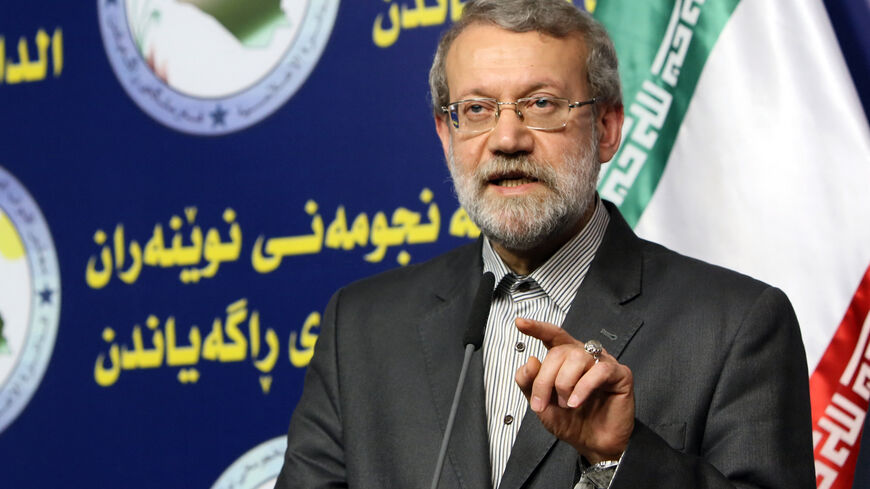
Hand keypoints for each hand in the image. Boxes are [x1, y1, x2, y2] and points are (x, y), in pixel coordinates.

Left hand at [514, 318, 634, 463]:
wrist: (593, 445)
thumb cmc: (571, 422)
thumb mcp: (542, 405)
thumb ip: (530, 383)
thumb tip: (530, 361)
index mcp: (565, 359)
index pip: (552, 336)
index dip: (537, 328)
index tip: (520, 323)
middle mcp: (584, 356)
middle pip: (559, 351)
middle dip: (545, 379)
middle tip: (542, 402)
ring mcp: (603, 363)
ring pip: (577, 357)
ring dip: (565, 383)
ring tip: (566, 404)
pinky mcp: (620, 374)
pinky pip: (600, 371)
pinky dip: (583, 387)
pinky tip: (577, 401)